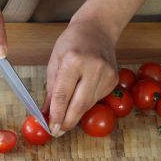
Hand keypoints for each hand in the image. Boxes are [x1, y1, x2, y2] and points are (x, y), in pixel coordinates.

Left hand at [42, 20, 118, 136]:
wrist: (97, 29)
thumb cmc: (72, 42)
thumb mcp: (55, 61)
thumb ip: (51, 89)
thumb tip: (46, 113)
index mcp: (73, 60)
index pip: (63, 95)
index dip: (57, 115)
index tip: (51, 128)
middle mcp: (93, 68)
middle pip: (79, 104)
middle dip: (68, 121)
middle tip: (58, 132)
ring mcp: (107, 74)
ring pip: (89, 104)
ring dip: (76, 113)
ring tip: (65, 117)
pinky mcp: (114, 79)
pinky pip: (97, 98)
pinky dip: (86, 102)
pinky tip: (80, 97)